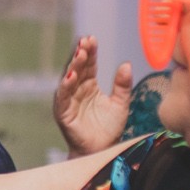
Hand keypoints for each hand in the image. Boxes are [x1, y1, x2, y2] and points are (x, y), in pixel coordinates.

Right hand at [53, 36, 133, 157]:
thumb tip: (126, 64)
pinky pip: (63, 97)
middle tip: (85, 41)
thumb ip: (122, 85)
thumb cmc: (109, 128)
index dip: (90, 52)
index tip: (92, 39)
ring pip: (69, 79)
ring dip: (73, 66)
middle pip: (78, 68)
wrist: (102, 150)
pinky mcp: (63, 112)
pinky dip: (65, 86)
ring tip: (79, 54)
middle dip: (80, 54)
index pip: (89, 65)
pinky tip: (71, 76)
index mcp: (90, 86)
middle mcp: (77, 90)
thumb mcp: (120, 104)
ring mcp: (69, 100)